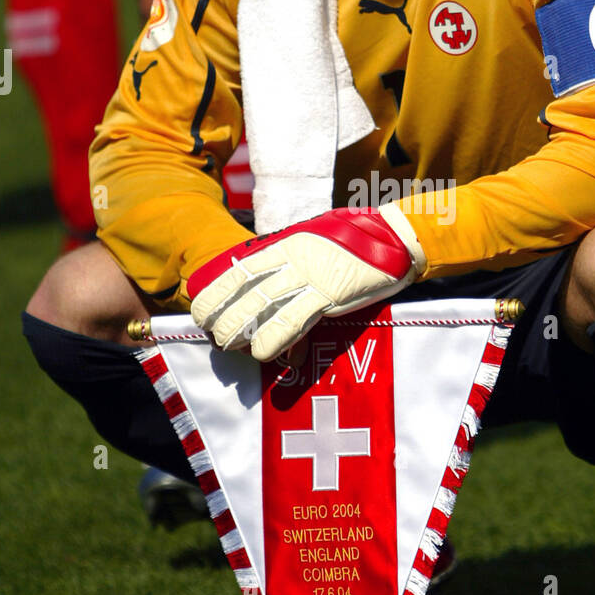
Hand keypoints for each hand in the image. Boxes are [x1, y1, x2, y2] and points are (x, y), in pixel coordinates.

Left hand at [188, 205, 425, 361]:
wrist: (393, 240)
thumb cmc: (356, 241)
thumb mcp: (315, 240)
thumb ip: (291, 256)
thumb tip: (266, 276)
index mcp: (286, 245)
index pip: (239, 270)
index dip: (215, 292)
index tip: (201, 310)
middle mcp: (292, 259)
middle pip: (243, 290)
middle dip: (221, 315)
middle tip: (212, 335)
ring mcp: (310, 277)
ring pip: (261, 307)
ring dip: (240, 331)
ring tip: (230, 347)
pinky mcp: (329, 295)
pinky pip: (293, 321)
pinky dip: (275, 340)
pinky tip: (265, 354)